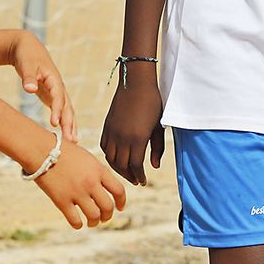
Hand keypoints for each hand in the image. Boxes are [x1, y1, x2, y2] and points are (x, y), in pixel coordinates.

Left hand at [12, 32, 76, 142]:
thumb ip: (28, 76)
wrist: (28, 48)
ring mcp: (57, 92)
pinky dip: (65, 122)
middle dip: (70, 123)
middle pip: (67, 107)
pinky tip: (67, 135)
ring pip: (67, 110)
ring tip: (74, 142)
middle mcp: (59, 87)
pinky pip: (62, 111)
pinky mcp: (53, 96)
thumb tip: (30, 89)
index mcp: (54, 79)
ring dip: (71, 125)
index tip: (55, 123)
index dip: (57, 110)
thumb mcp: (26, 63)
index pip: (58, 97)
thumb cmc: (27, 55)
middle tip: (71, 140)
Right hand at [35, 142, 127, 228]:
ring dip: (94, 222)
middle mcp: (90, 182)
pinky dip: (78, 224)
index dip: (122, 202)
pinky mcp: (61, 201)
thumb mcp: (86, 157)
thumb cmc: (63, 151)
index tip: (120, 207)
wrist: (41, 150)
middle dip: (108, 215)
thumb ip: (97, 171)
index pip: (119, 190)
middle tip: (104, 217)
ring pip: (94, 216)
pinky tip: (78, 223)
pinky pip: (75, 220)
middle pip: (108, 206)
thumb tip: (105, 186)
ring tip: (92, 222)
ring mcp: (76, 192)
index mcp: (99, 170)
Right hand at [99, 64, 164, 185]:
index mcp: (137, 139)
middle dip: (129, 176)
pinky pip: (104, 146)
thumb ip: (157, 148)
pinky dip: (109, 155)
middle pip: (122, 166)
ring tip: (127, 171)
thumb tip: (154, 166)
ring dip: (118, 168)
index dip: (140, 176)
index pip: (136, 166)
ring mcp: (112, 132)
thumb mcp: (158, 127)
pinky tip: (117, 157)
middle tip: (136, 180)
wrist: (136, 82)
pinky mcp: (107, 126)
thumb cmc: (152, 103)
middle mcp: (122, 138)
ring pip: (111, 158)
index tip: (143, 181)